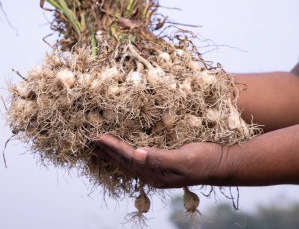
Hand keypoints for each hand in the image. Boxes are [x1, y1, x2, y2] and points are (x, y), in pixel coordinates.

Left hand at [93, 134, 230, 187]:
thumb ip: (161, 158)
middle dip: (106, 151)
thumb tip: (138, 154)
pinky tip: (120, 150)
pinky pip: (136, 158)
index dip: (113, 146)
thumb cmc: (207, 159)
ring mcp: (156, 170)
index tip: (97, 136)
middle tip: (89, 141)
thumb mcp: (185, 159)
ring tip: (97, 147)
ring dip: (112, 153)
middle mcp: (152, 174)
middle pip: (123, 161)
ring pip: (128, 161)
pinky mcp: (160, 164)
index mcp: (156, 173)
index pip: (129, 157)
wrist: (222, 164)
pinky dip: (124, 152)